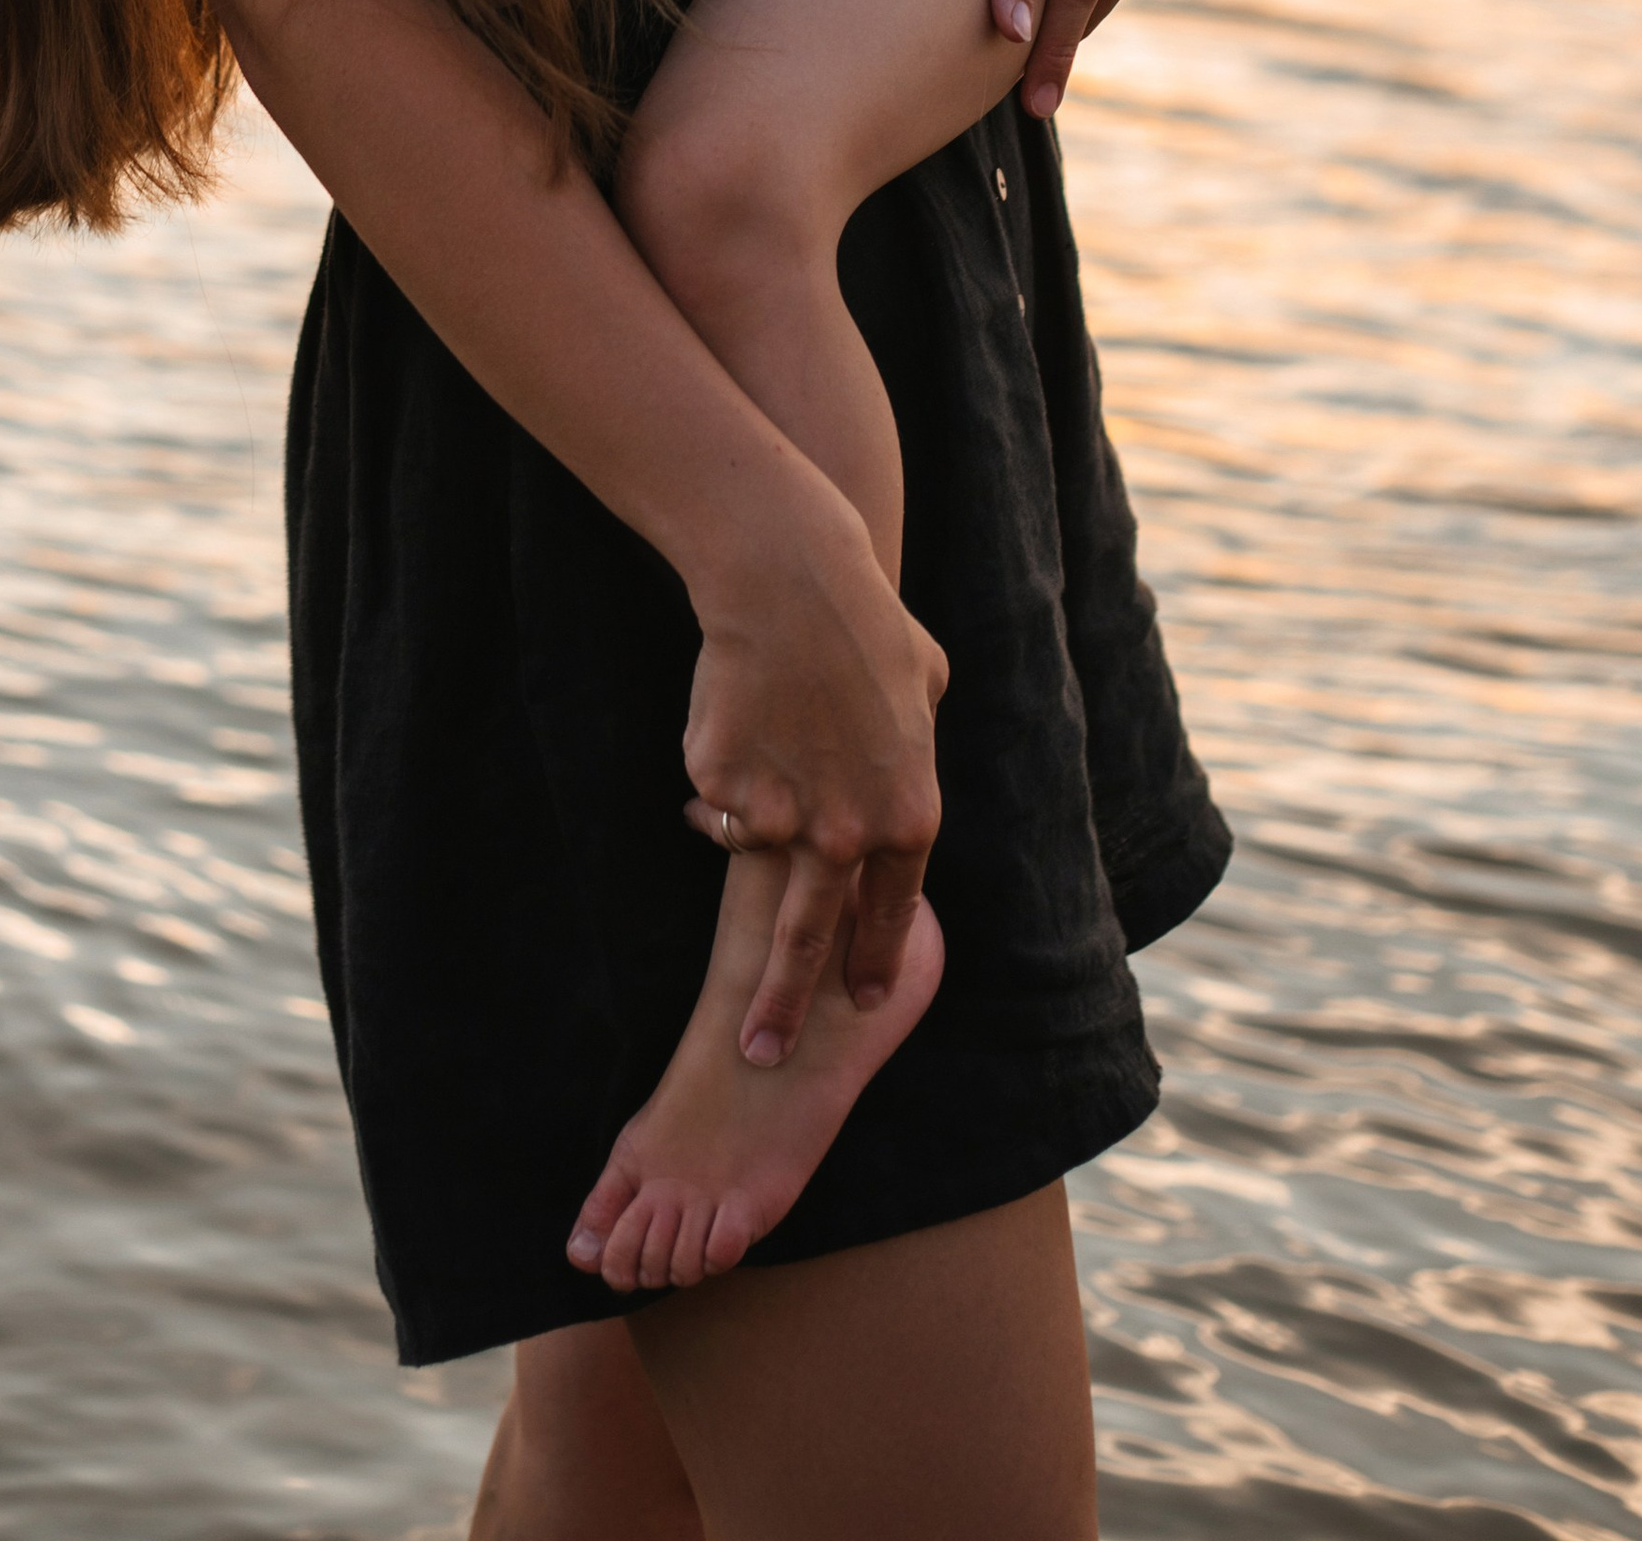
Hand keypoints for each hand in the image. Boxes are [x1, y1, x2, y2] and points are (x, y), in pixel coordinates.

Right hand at [679, 498, 946, 1057]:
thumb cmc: (868, 622)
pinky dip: (718, 769)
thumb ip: (921, 735)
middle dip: (784, 1006)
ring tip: (755, 742)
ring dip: (746, 819)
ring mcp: (779, 819)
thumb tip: (913, 746)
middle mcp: (845, 835)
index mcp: (907, 818)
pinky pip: (713, 797)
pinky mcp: (721, 792)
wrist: (793, 586)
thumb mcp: (928, 683)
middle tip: (761, 1056)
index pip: (891, 912)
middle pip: (809, 941)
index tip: (861, 998)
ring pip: (750, 847)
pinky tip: (734, 712)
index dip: (874, 957)